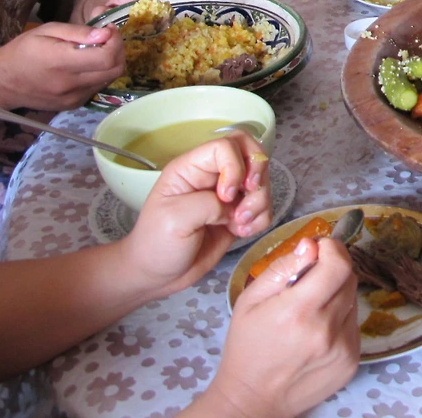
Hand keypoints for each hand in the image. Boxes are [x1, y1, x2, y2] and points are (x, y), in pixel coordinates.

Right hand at [0, 23, 123, 110]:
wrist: (3, 82)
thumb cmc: (23, 51)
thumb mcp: (47, 31)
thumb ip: (78, 32)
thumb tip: (105, 34)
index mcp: (61, 62)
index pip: (106, 57)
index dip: (115, 41)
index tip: (109, 30)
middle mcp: (70, 84)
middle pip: (115, 70)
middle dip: (119, 50)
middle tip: (108, 39)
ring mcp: (73, 97)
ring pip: (109, 79)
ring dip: (111, 63)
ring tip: (98, 50)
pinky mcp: (73, 105)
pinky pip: (98, 87)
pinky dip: (100, 74)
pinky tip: (88, 65)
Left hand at [123, 133, 271, 298]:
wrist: (158, 276)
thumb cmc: (157, 244)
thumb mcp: (175, 219)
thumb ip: (208, 204)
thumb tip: (233, 206)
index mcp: (191, 168)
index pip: (226, 145)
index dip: (235, 166)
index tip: (227, 196)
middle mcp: (213, 175)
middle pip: (251, 153)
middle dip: (257, 175)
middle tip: (247, 197)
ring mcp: (228, 195)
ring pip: (262, 182)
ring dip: (258, 203)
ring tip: (239, 224)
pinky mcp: (238, 214)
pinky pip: (264, 207)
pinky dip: (260, 219)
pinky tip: (241, 232)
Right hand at [204, 237, 359, 417]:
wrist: (253, 400)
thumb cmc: (247, 348)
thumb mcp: (250, 301)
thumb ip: (282, 268)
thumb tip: (310, 245)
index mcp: (298, 312)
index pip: (338, 266)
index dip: (333, 249)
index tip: (321, 248)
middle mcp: (326, 330)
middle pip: (349, 279)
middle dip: (333, 268)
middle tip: (313, 275)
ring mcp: (343, 348)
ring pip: (353, 300)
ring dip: (337, 294)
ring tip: (311, 308)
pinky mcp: (352, 361)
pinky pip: (353, 324)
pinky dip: (340, 318)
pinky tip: (318, 330)